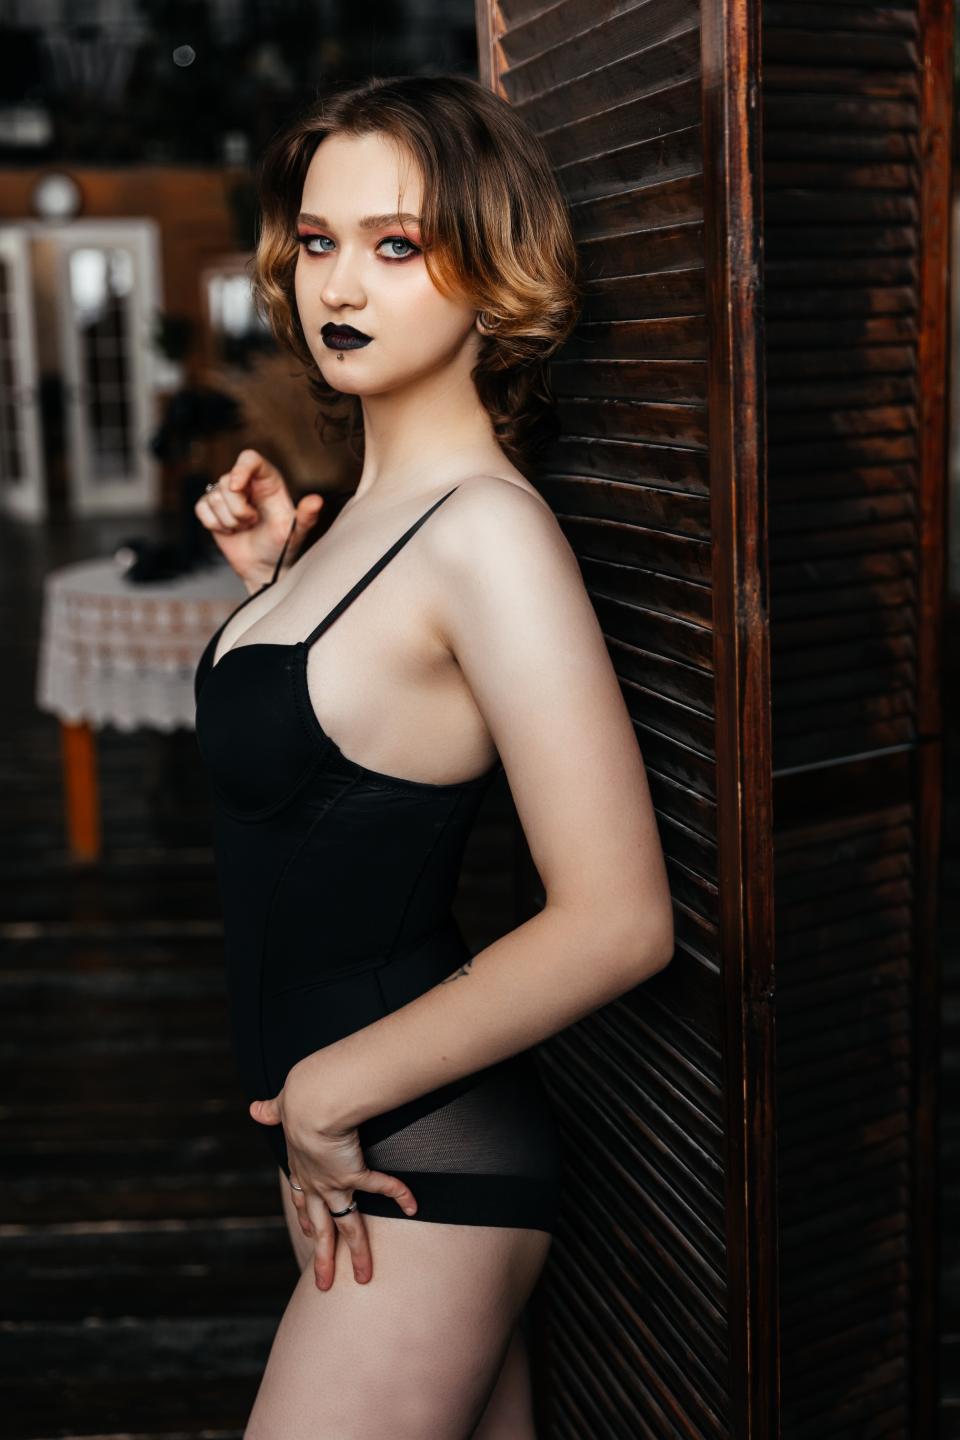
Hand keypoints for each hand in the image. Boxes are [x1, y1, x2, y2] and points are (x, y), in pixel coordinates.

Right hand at [194, 447, 324, 587]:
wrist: (264, 567)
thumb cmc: (282, 547)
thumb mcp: (296, 532)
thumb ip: (306, 516)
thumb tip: (316, 501)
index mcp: (268, 481)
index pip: (249, 459)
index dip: (240, 468)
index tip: (237, 486)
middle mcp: (247, 484)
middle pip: (227, 481)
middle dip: (237, 509)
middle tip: (252, 522)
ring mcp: (227, 495)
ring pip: (214, 496)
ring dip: (229, 520)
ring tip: (244, 527)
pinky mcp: (211, 508)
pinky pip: (201, 508)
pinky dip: (214, 524)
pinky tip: (229, 531)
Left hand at [249, 1059, 417, 1289]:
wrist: (309, 1102)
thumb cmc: (297, 1098)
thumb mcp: (282, 1105)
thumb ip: (272, 1109)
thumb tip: (256, 1109)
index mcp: (299, 1164)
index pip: (301, 1197)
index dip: (306, 1216)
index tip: (309, 1233)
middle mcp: (315, 1180)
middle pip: (320, 1227)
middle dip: (323, 1257)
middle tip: (323, 1283)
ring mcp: (333, 1182)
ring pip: (346, 1226)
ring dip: (357, 1253)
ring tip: (363, 1277)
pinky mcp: (352, 1173)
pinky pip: (380, 1187)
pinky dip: (398, 1194)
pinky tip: (413, 1205)